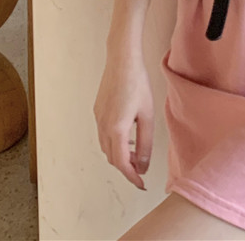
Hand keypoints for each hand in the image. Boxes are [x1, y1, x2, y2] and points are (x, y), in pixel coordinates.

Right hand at [93, 53, 154, 189]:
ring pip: (106, 147)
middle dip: (126, 167)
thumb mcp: (147, 115)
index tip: (141, 184)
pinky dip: (114, 142)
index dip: (131, 177)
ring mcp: (98, 118)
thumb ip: (145, 143)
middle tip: (141, 169)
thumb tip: (142, 165)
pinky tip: (127, 135)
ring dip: (119, 154)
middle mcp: (102, 126)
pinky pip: (104, 134)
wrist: (122, 60)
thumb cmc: (137, 83)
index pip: (121, 163)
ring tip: (136, 153)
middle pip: (112, 157)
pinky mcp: (97, 110)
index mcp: (116, 129)